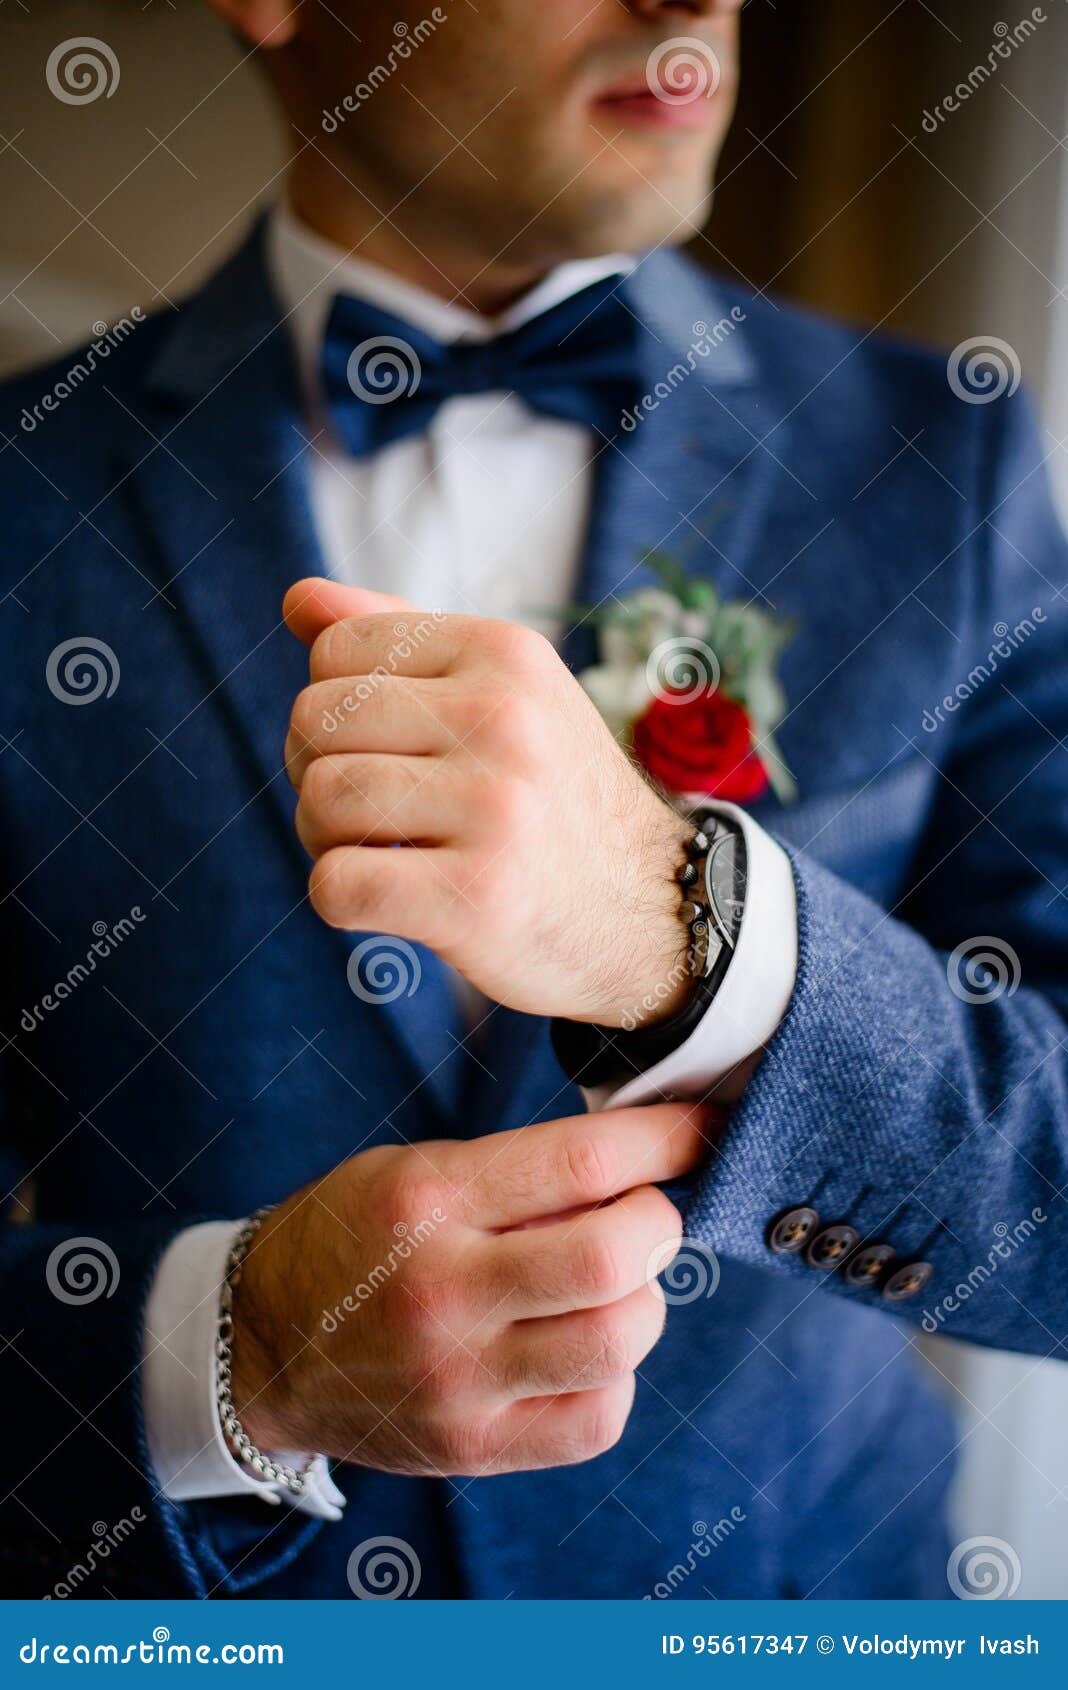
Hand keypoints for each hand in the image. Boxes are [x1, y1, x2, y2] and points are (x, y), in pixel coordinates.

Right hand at [230, 1101, 706, 1473]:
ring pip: (619, 1339)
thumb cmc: (353, 1236)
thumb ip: (522, 1172)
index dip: (666, 1139)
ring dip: (642, 1301)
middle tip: (645, 1216)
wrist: (261, 1345)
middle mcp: (444, 1290)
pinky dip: (613, 1375)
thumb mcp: (416, 1169)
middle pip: (613, 1255)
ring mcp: (459, 1378)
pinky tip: (580, 1347)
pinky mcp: (472, 1446)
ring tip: (610, 1285)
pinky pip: (598, 1416)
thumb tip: (646, 1165)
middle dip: (659, 1222)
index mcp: (429, 1199)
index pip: (582, 1162)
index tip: (702, 1129)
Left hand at [282, 577, 692, 1025]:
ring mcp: (495, 808)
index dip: (334, 704)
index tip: (384, 748)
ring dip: (327, 841)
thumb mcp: (504, 693)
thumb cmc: (553, 799)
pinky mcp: (478, 895)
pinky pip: (336, 886)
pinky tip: (394, 901)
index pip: (334, 647)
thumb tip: (298, 598)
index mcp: (505, 653)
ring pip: (319, 800)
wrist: (656, 910)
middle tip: (378, 812)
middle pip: (314, 721)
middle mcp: (504, 719)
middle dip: (318, 771)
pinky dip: (343, 901)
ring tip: (386, 853)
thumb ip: (399, 637)